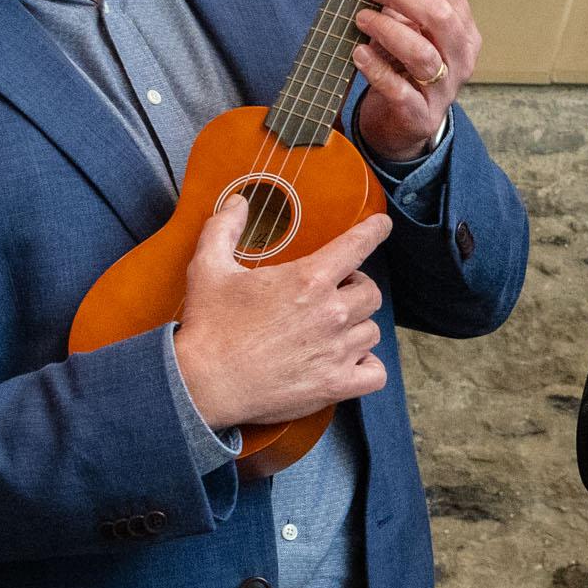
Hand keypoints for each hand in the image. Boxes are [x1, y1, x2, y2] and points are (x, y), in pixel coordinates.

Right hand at [173, 200, 393, 432]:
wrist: (205, 384)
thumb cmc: (209, 327)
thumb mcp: (208, 268)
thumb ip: (224, 229)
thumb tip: (237, 202)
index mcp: (308, 279)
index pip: (357, 246)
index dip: (374, 231)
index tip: (382, 225)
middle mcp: (331, 313)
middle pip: (370, 292)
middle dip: (355, 289)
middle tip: (334, 293)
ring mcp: (336, 352)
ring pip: (372, 331)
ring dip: (357, 327)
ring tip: (334, 329)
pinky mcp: (335, 385)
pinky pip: (375, 373)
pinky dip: (367, 366)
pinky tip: (350, 361)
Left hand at [350, 0, 481, 164]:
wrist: (403, 124)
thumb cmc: (405, 70)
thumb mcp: (413, 34)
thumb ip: (403, 10)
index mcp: (465, 33)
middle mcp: (461, 60)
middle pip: (441, 17)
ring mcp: (444, 90)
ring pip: (421, 52)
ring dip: (387, 29)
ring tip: (362, 18)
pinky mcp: (420, 115)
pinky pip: (399, 89)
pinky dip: (376, 68)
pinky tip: (359, 53)